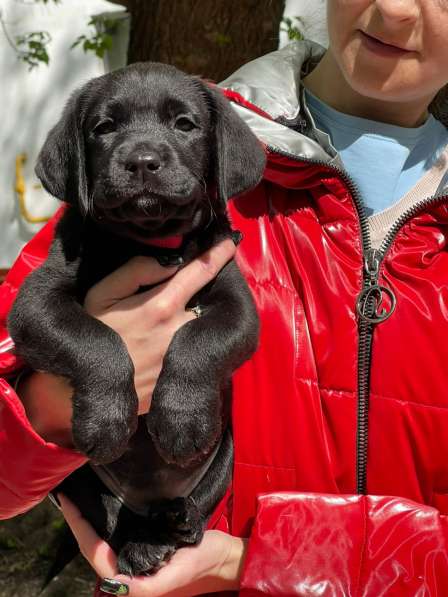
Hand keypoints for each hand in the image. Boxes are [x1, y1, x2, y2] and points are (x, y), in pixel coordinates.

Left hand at [58, 494, 246, 595]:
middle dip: (80, 524)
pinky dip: (105, 524)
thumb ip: (147, 587)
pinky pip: (117, 539)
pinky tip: (101, 509)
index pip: (96, 556)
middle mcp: (130, 571)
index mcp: (133, 582)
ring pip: (103, 545)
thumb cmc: (204, 563)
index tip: (69, 503)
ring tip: (78, 500)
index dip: (80, 530)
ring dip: (89, 524)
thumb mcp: (178, 574)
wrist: (225, 557)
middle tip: (67, 497)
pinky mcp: (145, 550)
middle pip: (94, 549)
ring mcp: (136, 561)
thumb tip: (114, 584)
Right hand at [83, 239, 235, 414]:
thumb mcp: (102, 295)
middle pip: (207, 298)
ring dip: (200, 313)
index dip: (218, 253)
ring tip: (177, 316)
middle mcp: (181, 329)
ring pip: (205, 322)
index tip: (230, 241)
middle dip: (208, 288)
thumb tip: (170, 260)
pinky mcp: (187, 373)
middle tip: (199, 283)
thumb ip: (136, 271)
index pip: (201, 272)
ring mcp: (186, 354)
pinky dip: (197, 337)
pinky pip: (200, 346)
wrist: (92, 387)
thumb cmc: (94, 335)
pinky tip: (178, 340)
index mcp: (161, 306)